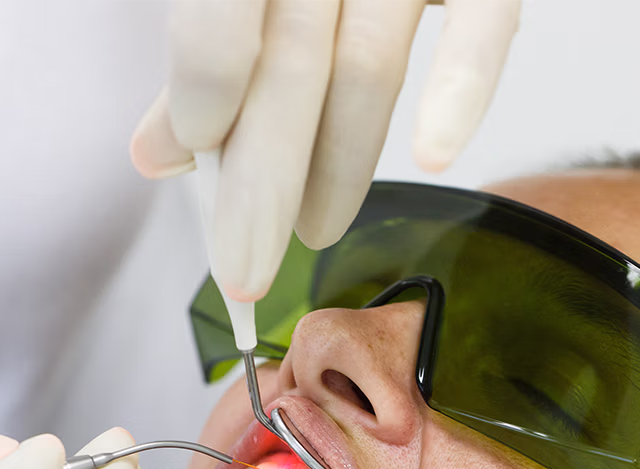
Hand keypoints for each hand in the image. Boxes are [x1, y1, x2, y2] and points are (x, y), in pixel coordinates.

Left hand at [131, 0, 521, 300]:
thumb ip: (205, 55)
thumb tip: (157, 155)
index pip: (219, 12)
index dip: (206, 81)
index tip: (201, 152)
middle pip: (290, 64)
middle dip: (264, 184)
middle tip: (246, 271)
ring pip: (369, 66)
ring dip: (338, 167)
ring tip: (313, 234)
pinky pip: (482, 26)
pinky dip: (461, 90)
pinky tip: (433, 156)